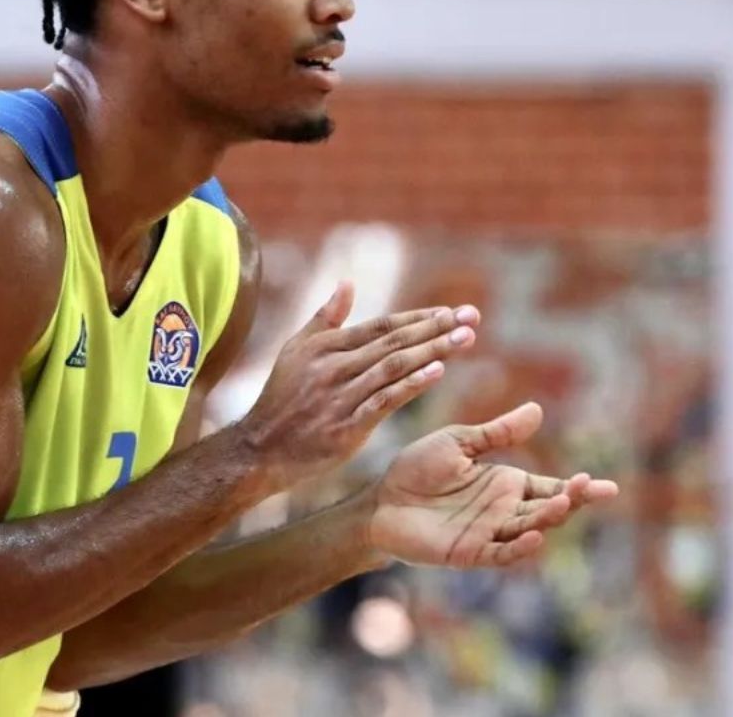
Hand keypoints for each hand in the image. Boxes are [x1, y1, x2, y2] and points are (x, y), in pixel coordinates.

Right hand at [238, 282, 478, 488]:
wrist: (260, 448)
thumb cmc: (282, 398)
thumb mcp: (296, 350)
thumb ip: (324, 317)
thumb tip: (347, 283)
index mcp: (326, 345)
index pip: (382, 325)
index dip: (418, 317)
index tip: (451, 310)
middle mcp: (335, 366)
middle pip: (394, 342)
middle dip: (436, 327)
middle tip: (471, 317)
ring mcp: (340, 395)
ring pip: (394, 367)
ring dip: (433, 351)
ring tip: (466, 339)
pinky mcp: (346, 426)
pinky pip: (384, 400)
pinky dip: (412, 384)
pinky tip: (438, 372)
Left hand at [366, 402, 619, 567]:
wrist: (380, 500)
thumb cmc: (416, 470)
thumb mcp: (459, 443)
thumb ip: (497, 433)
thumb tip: (537, 410)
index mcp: (506, 484)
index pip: (550, 487)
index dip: (578, 489)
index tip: (607, 487)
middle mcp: (503, 511)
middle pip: (547, 509)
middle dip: (570, 500)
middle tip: (588, 489)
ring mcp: (488, 533)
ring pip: (528, 528)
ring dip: (547, 519)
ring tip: (562, 503)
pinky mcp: (469, 551)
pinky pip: (500, 553)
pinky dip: (518, 548)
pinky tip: (534, 536)